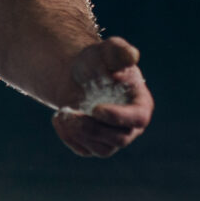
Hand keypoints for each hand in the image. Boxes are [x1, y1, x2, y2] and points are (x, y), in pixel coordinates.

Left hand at [51, 37, 149, 157]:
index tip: (96, 109)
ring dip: (79, 133)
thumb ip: (119, 51)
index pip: (138, 118)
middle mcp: (131, 125)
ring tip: (62, 112)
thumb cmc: (97, 61)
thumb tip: (130, 56)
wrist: (77, 75)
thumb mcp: (106, 50)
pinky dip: (68, 137)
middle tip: (70, 112)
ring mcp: (113, 138)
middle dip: (93, 128)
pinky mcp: (95, 144)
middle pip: (120, 139)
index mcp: (141, 103)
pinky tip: (58, 117)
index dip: (119, 117)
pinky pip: (84, 150)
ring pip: (102, 150)